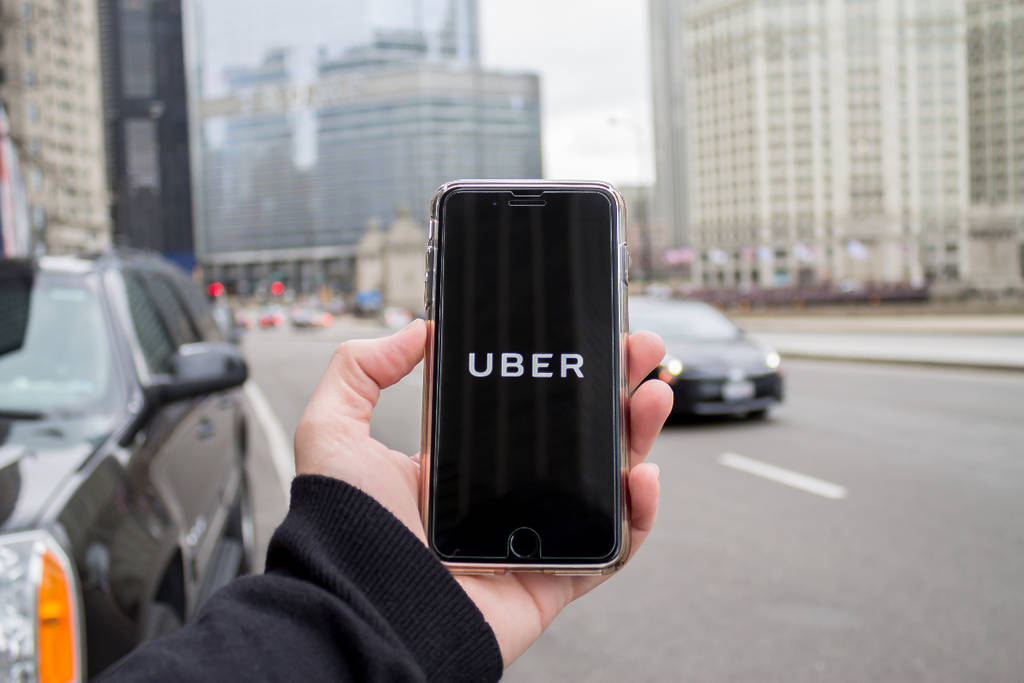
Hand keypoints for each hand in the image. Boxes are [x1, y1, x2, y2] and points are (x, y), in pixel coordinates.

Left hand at [294, 319, 672, 665]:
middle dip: (612, 389)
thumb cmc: (343, 534)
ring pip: (603, 483)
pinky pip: (612, 548)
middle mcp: (500, 497)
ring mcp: (532, 536)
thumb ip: (358, 371)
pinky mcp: (554, 578)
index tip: (585, 333)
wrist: (365, 613)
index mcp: (460, 463)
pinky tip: (642, 476)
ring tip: (650, 396)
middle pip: (575, 436)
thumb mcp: (333, 432)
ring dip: (635, 437)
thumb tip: (412, 331)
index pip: (524, 407)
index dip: (560, 370)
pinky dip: (639, 515)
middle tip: (636, 351)